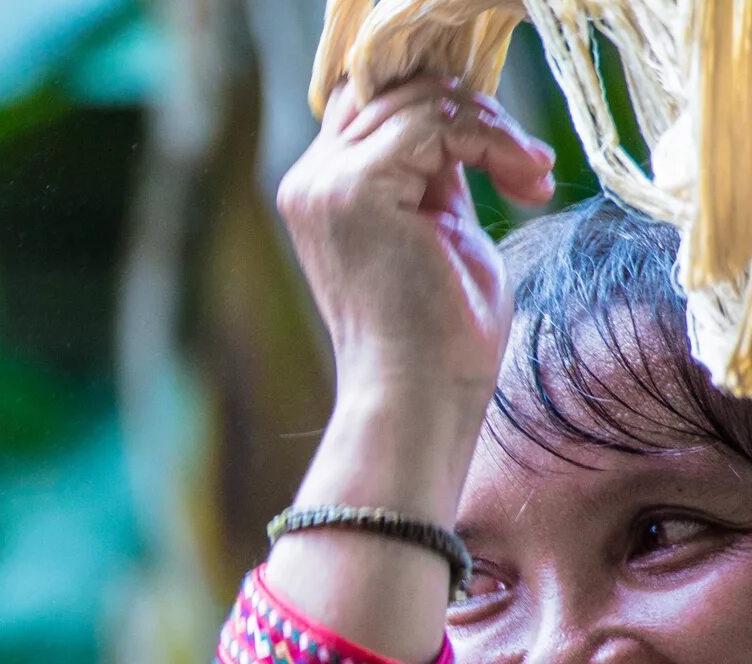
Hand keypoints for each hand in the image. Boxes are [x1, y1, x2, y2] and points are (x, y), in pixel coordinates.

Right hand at [277, 76, 554, 505]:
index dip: (448, 111)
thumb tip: (465, 115)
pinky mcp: (357, 190)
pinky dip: (497, 143)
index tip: (507, 156)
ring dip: (497, 129)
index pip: (378, 102)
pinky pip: (441, 124)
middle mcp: (309, 182)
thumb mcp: (438, 228)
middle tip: (528, 167)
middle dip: (479, 116)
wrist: (418, 395)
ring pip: (426, 100)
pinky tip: (527, 185)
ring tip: (532, 179)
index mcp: (320, 192)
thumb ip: (434, 173)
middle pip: (402, 90)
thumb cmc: (437, 333)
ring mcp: (325, 185)